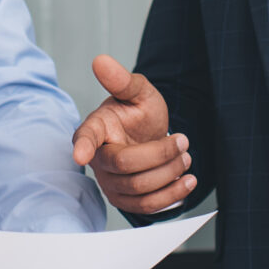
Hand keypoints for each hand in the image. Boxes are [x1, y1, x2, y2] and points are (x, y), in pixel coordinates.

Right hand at [71, 54, 194, 215]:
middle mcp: (98, 159)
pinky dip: (172, 195)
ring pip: (140, 188)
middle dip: (162, 155)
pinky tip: (187, 181)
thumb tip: (100, 60)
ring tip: (186, 157)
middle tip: (183, 141)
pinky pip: (146, 207)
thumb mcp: (138, 91)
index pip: (85, 138)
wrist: (150, 137)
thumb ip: (122, 80)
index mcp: (96, 129)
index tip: (80, 154)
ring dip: (171, 173)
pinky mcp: (125, 201)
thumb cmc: (140, 114)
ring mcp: (109, 183)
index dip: (83, 146)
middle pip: (127, 166)